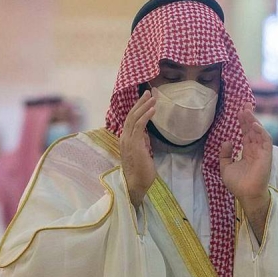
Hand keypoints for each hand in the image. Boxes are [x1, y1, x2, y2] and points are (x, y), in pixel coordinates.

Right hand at [120, 91, 156, 207]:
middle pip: (131, 115)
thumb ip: (142, 143)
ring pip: (134, 118)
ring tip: (153, 97)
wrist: (136, 184)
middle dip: (140, 103)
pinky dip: (146, 115)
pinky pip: (139, 125)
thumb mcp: (142, 153)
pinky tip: (153, 109)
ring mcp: (128, 140)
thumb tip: (145, 135)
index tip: (146, 100)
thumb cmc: (141, 172)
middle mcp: (124, 138)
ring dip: (144, 106)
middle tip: (148, 92)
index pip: (130, 120)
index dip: (137, 109)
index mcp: (125, 140)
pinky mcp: (134, 144)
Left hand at [220, 103, 272, 240]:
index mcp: (247, 152)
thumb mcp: (225, 167)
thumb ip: (225, 154)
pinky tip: (254, 124)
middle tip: (244, 104)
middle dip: (249, 116)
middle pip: (252, 129)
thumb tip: (227, 141)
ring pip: (259, 132)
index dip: (243, 122)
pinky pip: (266, 141)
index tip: (239, 110)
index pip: (246, 133)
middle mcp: (255, 150)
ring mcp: (262, 152)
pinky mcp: (266, 156)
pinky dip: (261, 132)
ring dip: (254, 121)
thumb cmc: (237, 184)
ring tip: (247, 111)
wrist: (246, 195)